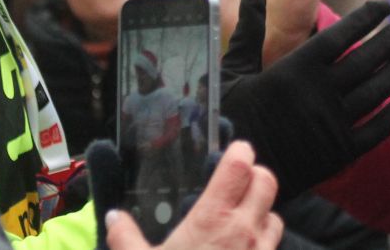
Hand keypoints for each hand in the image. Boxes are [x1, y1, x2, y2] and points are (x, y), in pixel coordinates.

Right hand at [105, 140, 282, 249]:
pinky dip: (262, 242)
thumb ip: (125, 238)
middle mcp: (243, 231)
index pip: (240, 166)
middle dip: (255, 176)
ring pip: (274, 215)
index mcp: (212, 219)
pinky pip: (272, 247)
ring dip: (262, 211)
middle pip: (267, 182)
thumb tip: (115, 218)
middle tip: (238, 180)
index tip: (234, 150)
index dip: (240, 152)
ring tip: (240, 218)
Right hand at [220, 0, 389, 201]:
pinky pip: (375, 131)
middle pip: (367, 59)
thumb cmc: (229, 116)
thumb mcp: (233, 70)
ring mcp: (332, 123)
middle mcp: (319, 92)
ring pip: (377, 91)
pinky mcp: (339, 153)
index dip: (367, 17)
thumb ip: (250, 31)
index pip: (341, 34)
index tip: (384, 6)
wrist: (233, 168)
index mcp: (295, 69)